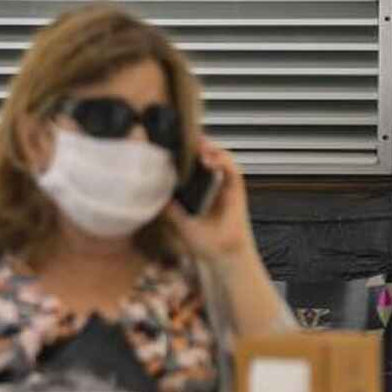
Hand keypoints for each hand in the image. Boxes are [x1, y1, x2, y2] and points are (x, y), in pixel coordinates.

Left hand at [165, 137, 256, 268]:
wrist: (224, 255)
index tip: (174, 142)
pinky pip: (232, 170)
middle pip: (208, 156)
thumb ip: (171, 209)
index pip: (195, 164)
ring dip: (211, 149)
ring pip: (221, 158)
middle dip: (198, 145)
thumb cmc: (206, 242)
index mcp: (202, 190)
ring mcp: (226, 185)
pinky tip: (210, 158)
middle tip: (184, 136)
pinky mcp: (237, 189)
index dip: (188, 152)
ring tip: (198, 144)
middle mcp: (215, 184)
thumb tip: (154, 196)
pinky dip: (223, 161)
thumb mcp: (181, 223)